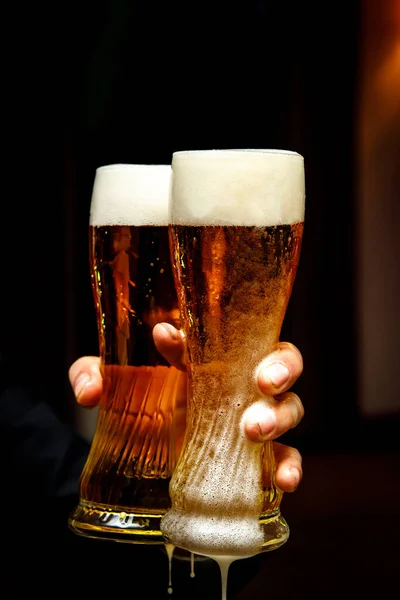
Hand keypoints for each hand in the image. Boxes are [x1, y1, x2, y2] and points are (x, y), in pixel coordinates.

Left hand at [69, 324, 303, 492]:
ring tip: (253, 430)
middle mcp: (238, 384)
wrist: (147, 457)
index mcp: (208, 357)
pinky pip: (288, 457)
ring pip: (290, 407)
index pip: (218, 333)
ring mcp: (253, 420)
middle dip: (280, 368)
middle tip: (261, 382)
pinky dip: (292, 465)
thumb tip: (89, 390)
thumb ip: (92, 375)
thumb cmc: (140, 406)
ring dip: (280, 416)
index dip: (199, 333)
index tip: (164, 338)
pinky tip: (284, 478)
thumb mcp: (114, 387)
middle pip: (281, 362)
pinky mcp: (259, 459)